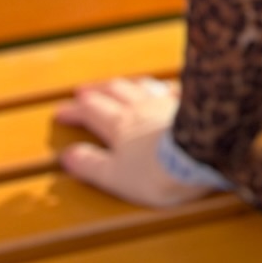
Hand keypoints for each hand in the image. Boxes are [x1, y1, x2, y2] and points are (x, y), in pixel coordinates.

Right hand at [55, 75, 208, 208]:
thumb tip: (67, 155)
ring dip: (124, 85)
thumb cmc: (156, 173)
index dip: (74, 111)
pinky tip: (164, 87)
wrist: (201, 156)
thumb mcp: (115, 177)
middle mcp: (140, 106)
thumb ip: (90, 165)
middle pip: (114, 91)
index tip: (60, 112)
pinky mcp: (189, 103)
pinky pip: (172, 88)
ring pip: (140, 86)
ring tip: (117, 85)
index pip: (91, 111)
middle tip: (83, 91)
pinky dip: (161, 87)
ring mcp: (166, 101)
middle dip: (96, 91)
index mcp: (119, 124)